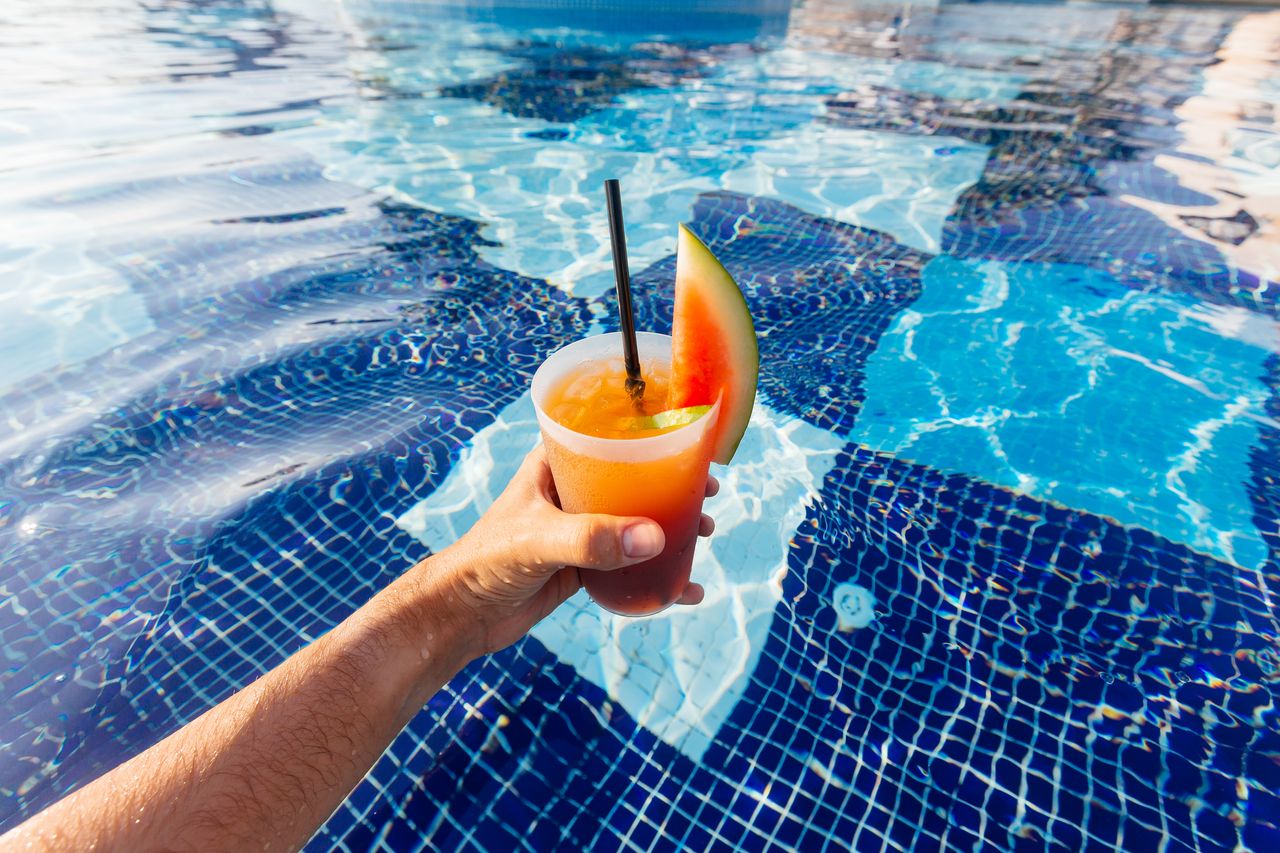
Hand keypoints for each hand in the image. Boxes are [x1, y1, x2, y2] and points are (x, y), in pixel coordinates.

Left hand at [435, 445, 717, 655]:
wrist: (460, 617)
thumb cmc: (484, 563)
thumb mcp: (539, 542)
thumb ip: (592, 540)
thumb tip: (655, 538)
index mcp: (555, 465)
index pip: (607, 433)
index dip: (651, 435)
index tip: (691, 446)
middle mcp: (570, 492)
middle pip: (633, 477)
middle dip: (673, 484)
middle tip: (707, 493)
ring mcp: (579, 529)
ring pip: (636, 519)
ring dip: (672, 525)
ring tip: (704, 531)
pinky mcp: (582, 566)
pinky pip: (630, 564)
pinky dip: (659, 573)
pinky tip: (685, 589)